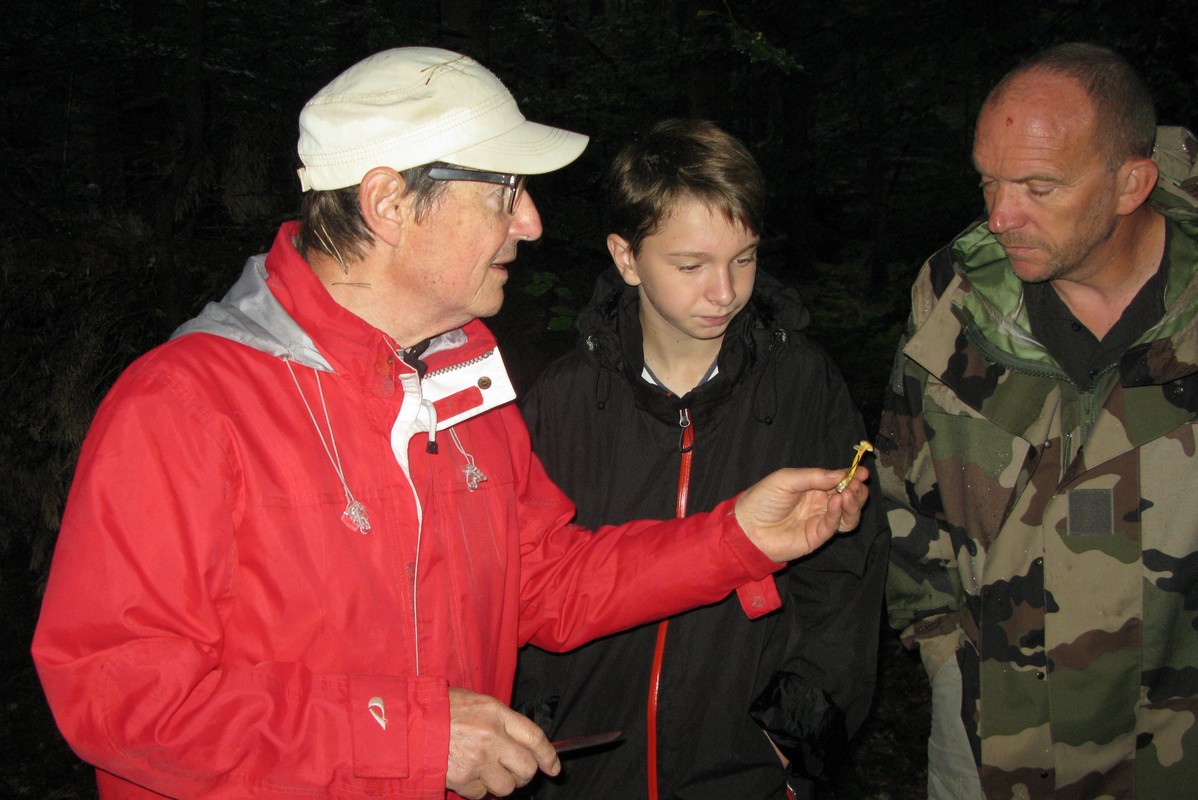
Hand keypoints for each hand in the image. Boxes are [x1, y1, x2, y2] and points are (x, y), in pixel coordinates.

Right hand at [446, 688, 559, 798]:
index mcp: (496, 714)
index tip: (553, 767)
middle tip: (515, 772)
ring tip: (486, 772)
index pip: (535, 738)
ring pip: (506, 787)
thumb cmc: (442, 708)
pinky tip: (467, 774)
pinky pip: (481, 794)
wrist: (408, 722)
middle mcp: (491, 738)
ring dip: (500, 784)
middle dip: (524, 774)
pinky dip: (477, 789)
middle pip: (526, 768)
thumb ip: (501, 720)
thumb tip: (522, 740)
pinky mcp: (461, 779)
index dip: (549, 756)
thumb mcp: (476, 702)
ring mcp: (476, 760)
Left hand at [734, 466, 868, 562]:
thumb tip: (841, 474)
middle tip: (858, 483)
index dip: (851, 476)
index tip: (862, 472)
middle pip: (848, 497)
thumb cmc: (762, 499)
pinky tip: (837, 503)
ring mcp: (819, 520)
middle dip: (856, 489)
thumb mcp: (786, 479)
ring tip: (850, 494)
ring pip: (847, 514)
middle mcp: (819, 503)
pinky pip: (834, 526)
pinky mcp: (817, 536)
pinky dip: (838, 514)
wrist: (747, 527)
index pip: (838, 481)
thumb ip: (813, 476)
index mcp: (812, 487)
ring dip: (854, 504)